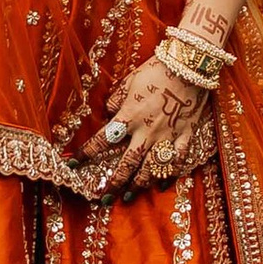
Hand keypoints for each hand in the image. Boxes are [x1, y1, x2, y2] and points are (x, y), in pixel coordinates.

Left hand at [86, 53, 217, 191]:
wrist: (189, 65)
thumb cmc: (156, 70)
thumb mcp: (129, 82)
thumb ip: (116, 100)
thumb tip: (108, 115)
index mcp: (129, 116)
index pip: (103, 139)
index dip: (86, 153)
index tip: (73, 163)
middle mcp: (147, 131)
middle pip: (127, 163)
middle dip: (114, 182)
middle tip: (103, 198)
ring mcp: (167, 136)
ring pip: (151, 168)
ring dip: (138, 185)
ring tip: (128, 197)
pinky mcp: (185, 134)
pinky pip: (178, 160)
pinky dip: (170, 174)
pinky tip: (162, 185)